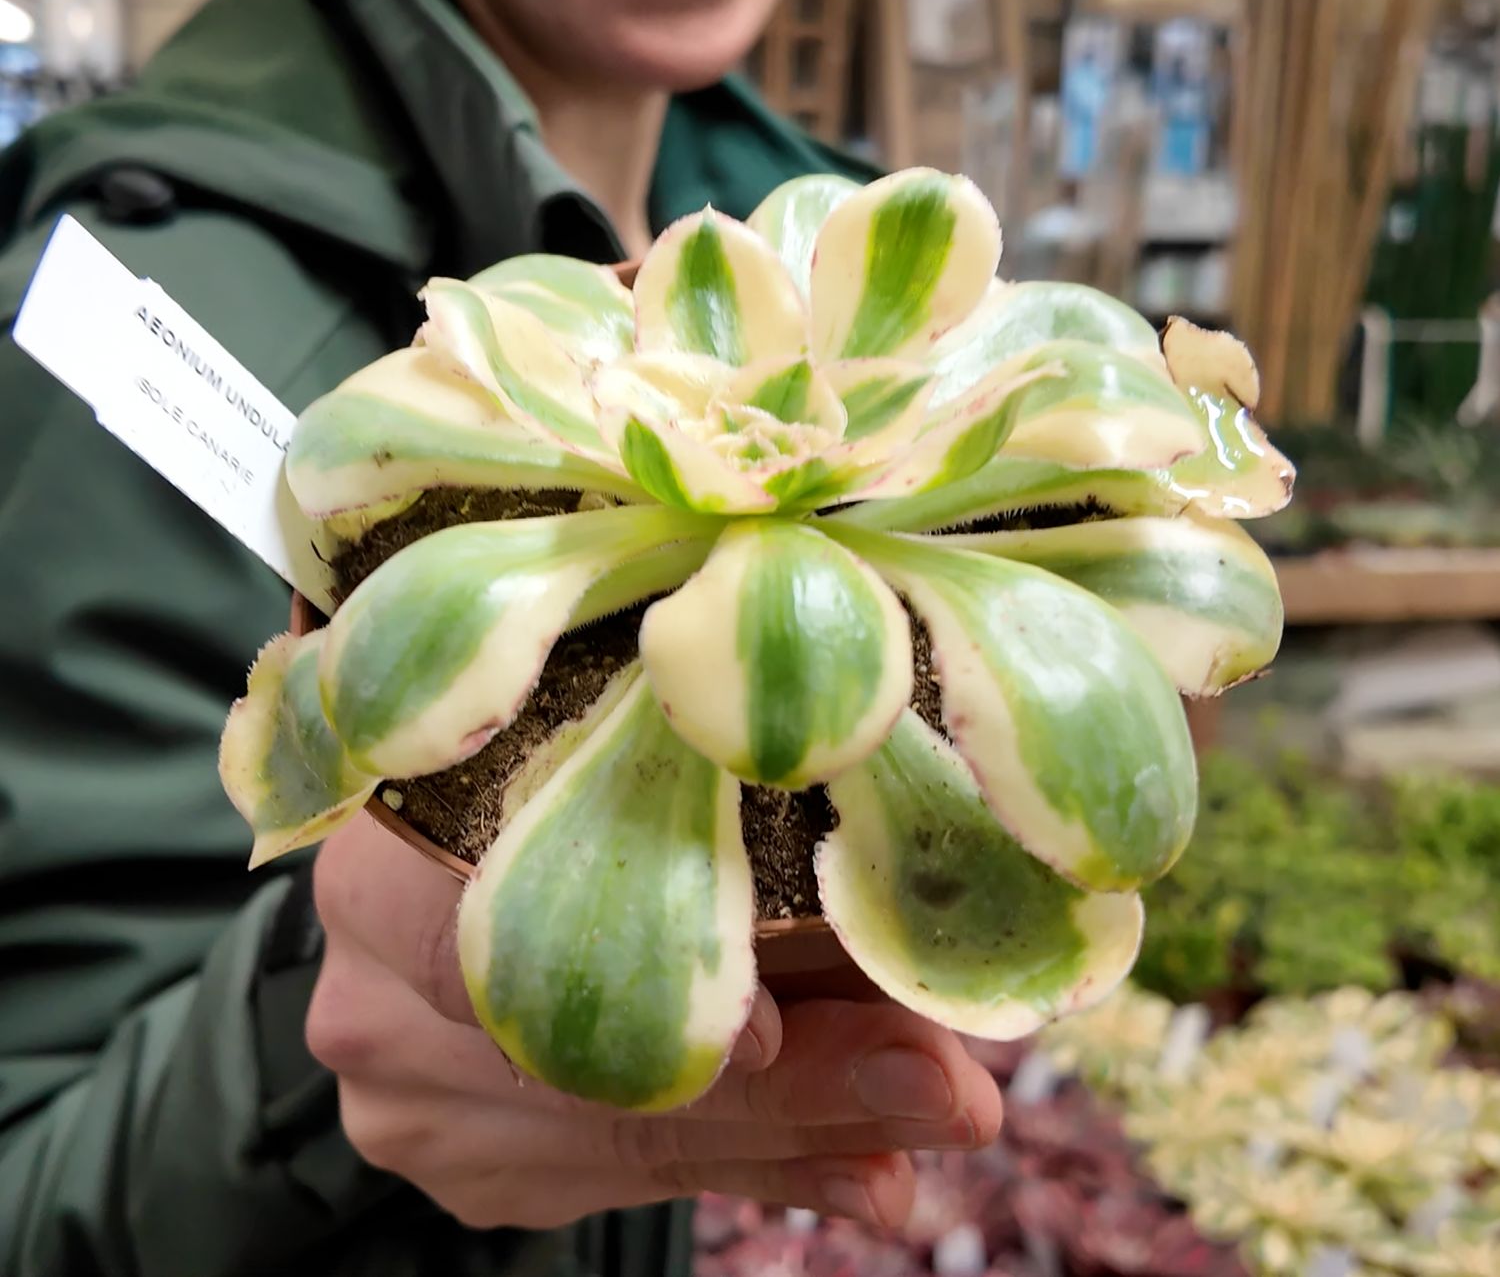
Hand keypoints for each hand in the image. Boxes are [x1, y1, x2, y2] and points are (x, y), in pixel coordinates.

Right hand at [307, 814, 1002, 1230]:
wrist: (452, 851)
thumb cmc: (579, 781)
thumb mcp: (656, 779)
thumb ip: (772, 861)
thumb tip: (924, 959)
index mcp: (389, 818)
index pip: (485, 921)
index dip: (636, 974)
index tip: (777, 1031)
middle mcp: (363, 963)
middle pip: (581, 1054)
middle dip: (792, 1082)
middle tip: (941, 1088)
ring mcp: (393, 1077)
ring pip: (615, 1138)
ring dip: (795, 1137)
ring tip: (923, 1125)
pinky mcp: (447, 1151)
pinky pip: (614, 1180)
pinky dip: (748, 1165)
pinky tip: (849, 1159)